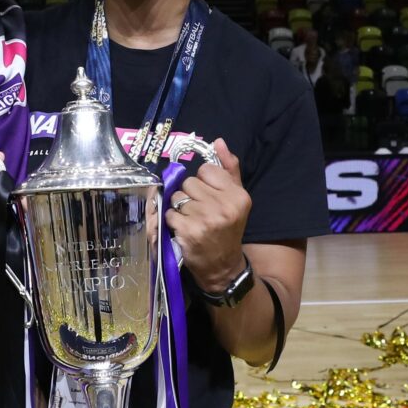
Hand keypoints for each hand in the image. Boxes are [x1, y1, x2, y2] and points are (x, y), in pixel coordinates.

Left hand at [165, 138, 251, 289]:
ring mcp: (206, 220)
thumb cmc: (228, 229)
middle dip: (189, 195)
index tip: (207, 196)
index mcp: (237, 195)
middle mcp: (224, 206)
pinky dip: (173, 221)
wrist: (223, 266)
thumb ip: (229, 169)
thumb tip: (219, 141)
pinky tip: (184, 229)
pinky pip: (170, 213)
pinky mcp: (189, 232)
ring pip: (177, 198)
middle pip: (189, 183)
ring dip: (180, 208)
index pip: (206, 170)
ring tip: (192, 220)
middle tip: (198, 211)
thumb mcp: (236, 198)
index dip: (203, 182)